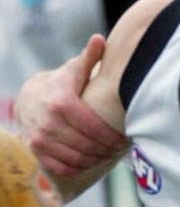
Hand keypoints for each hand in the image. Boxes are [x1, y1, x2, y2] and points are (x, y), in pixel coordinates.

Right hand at [15, 34, 126, 176]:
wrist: (28, 97)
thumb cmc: (60, 83)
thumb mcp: (73, 69)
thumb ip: (89, 57)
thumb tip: (100, 39)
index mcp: (62, 102)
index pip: (94, 128)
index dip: (113, 138)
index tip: (125, 140)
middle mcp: (49, 122)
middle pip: (87, 146)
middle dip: (108, 150)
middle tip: (120, 149)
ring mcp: (40, 139)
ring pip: (77, 159)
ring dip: (96, 160)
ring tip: (109, 155)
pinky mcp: (35, 150)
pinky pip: (62, 166)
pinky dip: (79, 167)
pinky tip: (91, 160)